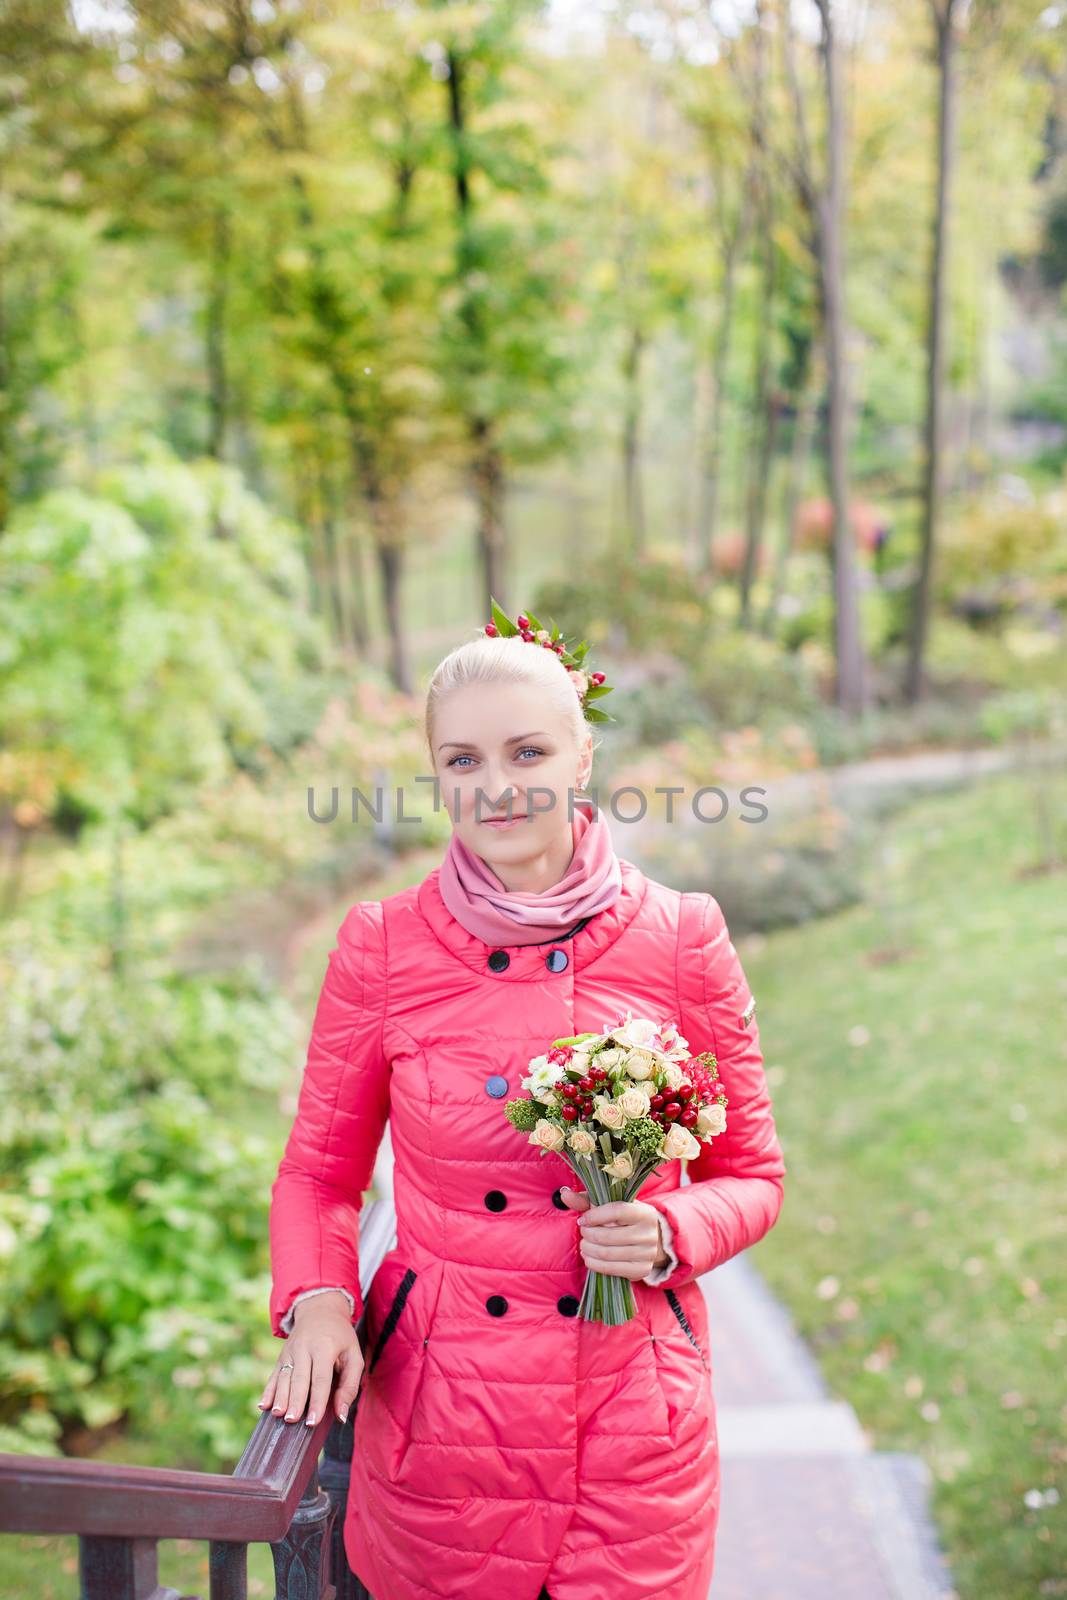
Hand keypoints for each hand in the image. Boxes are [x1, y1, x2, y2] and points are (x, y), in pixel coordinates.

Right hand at [258, 1291, 363, 1427]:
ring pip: (284, 1377)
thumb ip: (350, 1385)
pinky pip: (274, 1374)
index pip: (320, 1378)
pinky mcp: (282, 1355)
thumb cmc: (341, 1337)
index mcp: (325, 1346)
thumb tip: (341, 1415)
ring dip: (280, 1397)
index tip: (313, 1421)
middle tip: (293, 1421)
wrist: (320, 1309)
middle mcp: (305, 1347)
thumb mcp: (354, 1355)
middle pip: (299, 1378)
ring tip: (279, 1415)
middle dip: (296, 1401)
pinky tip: (263, 1405)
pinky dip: (268, 1390)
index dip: (317, 1401)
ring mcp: (290, 1351)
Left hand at [558, 1187, 667, 1278]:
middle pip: (608, 1236)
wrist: (647, 1240)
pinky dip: (594, 1263)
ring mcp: (648, 1253)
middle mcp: (650, 1233)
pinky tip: (589, 1257)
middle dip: (588, 1234)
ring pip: (607, 1253)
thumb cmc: (622, 1219)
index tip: (582, 1220)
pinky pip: (611, 1269)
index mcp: (644, 1212)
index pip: (617, 1211)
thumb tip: (564, 1194)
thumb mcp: (608, 1205)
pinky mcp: (642, 1270)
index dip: (595, 1215)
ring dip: (588, 1249)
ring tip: (584, 1244)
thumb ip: (586, 1200)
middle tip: (583, 1232)